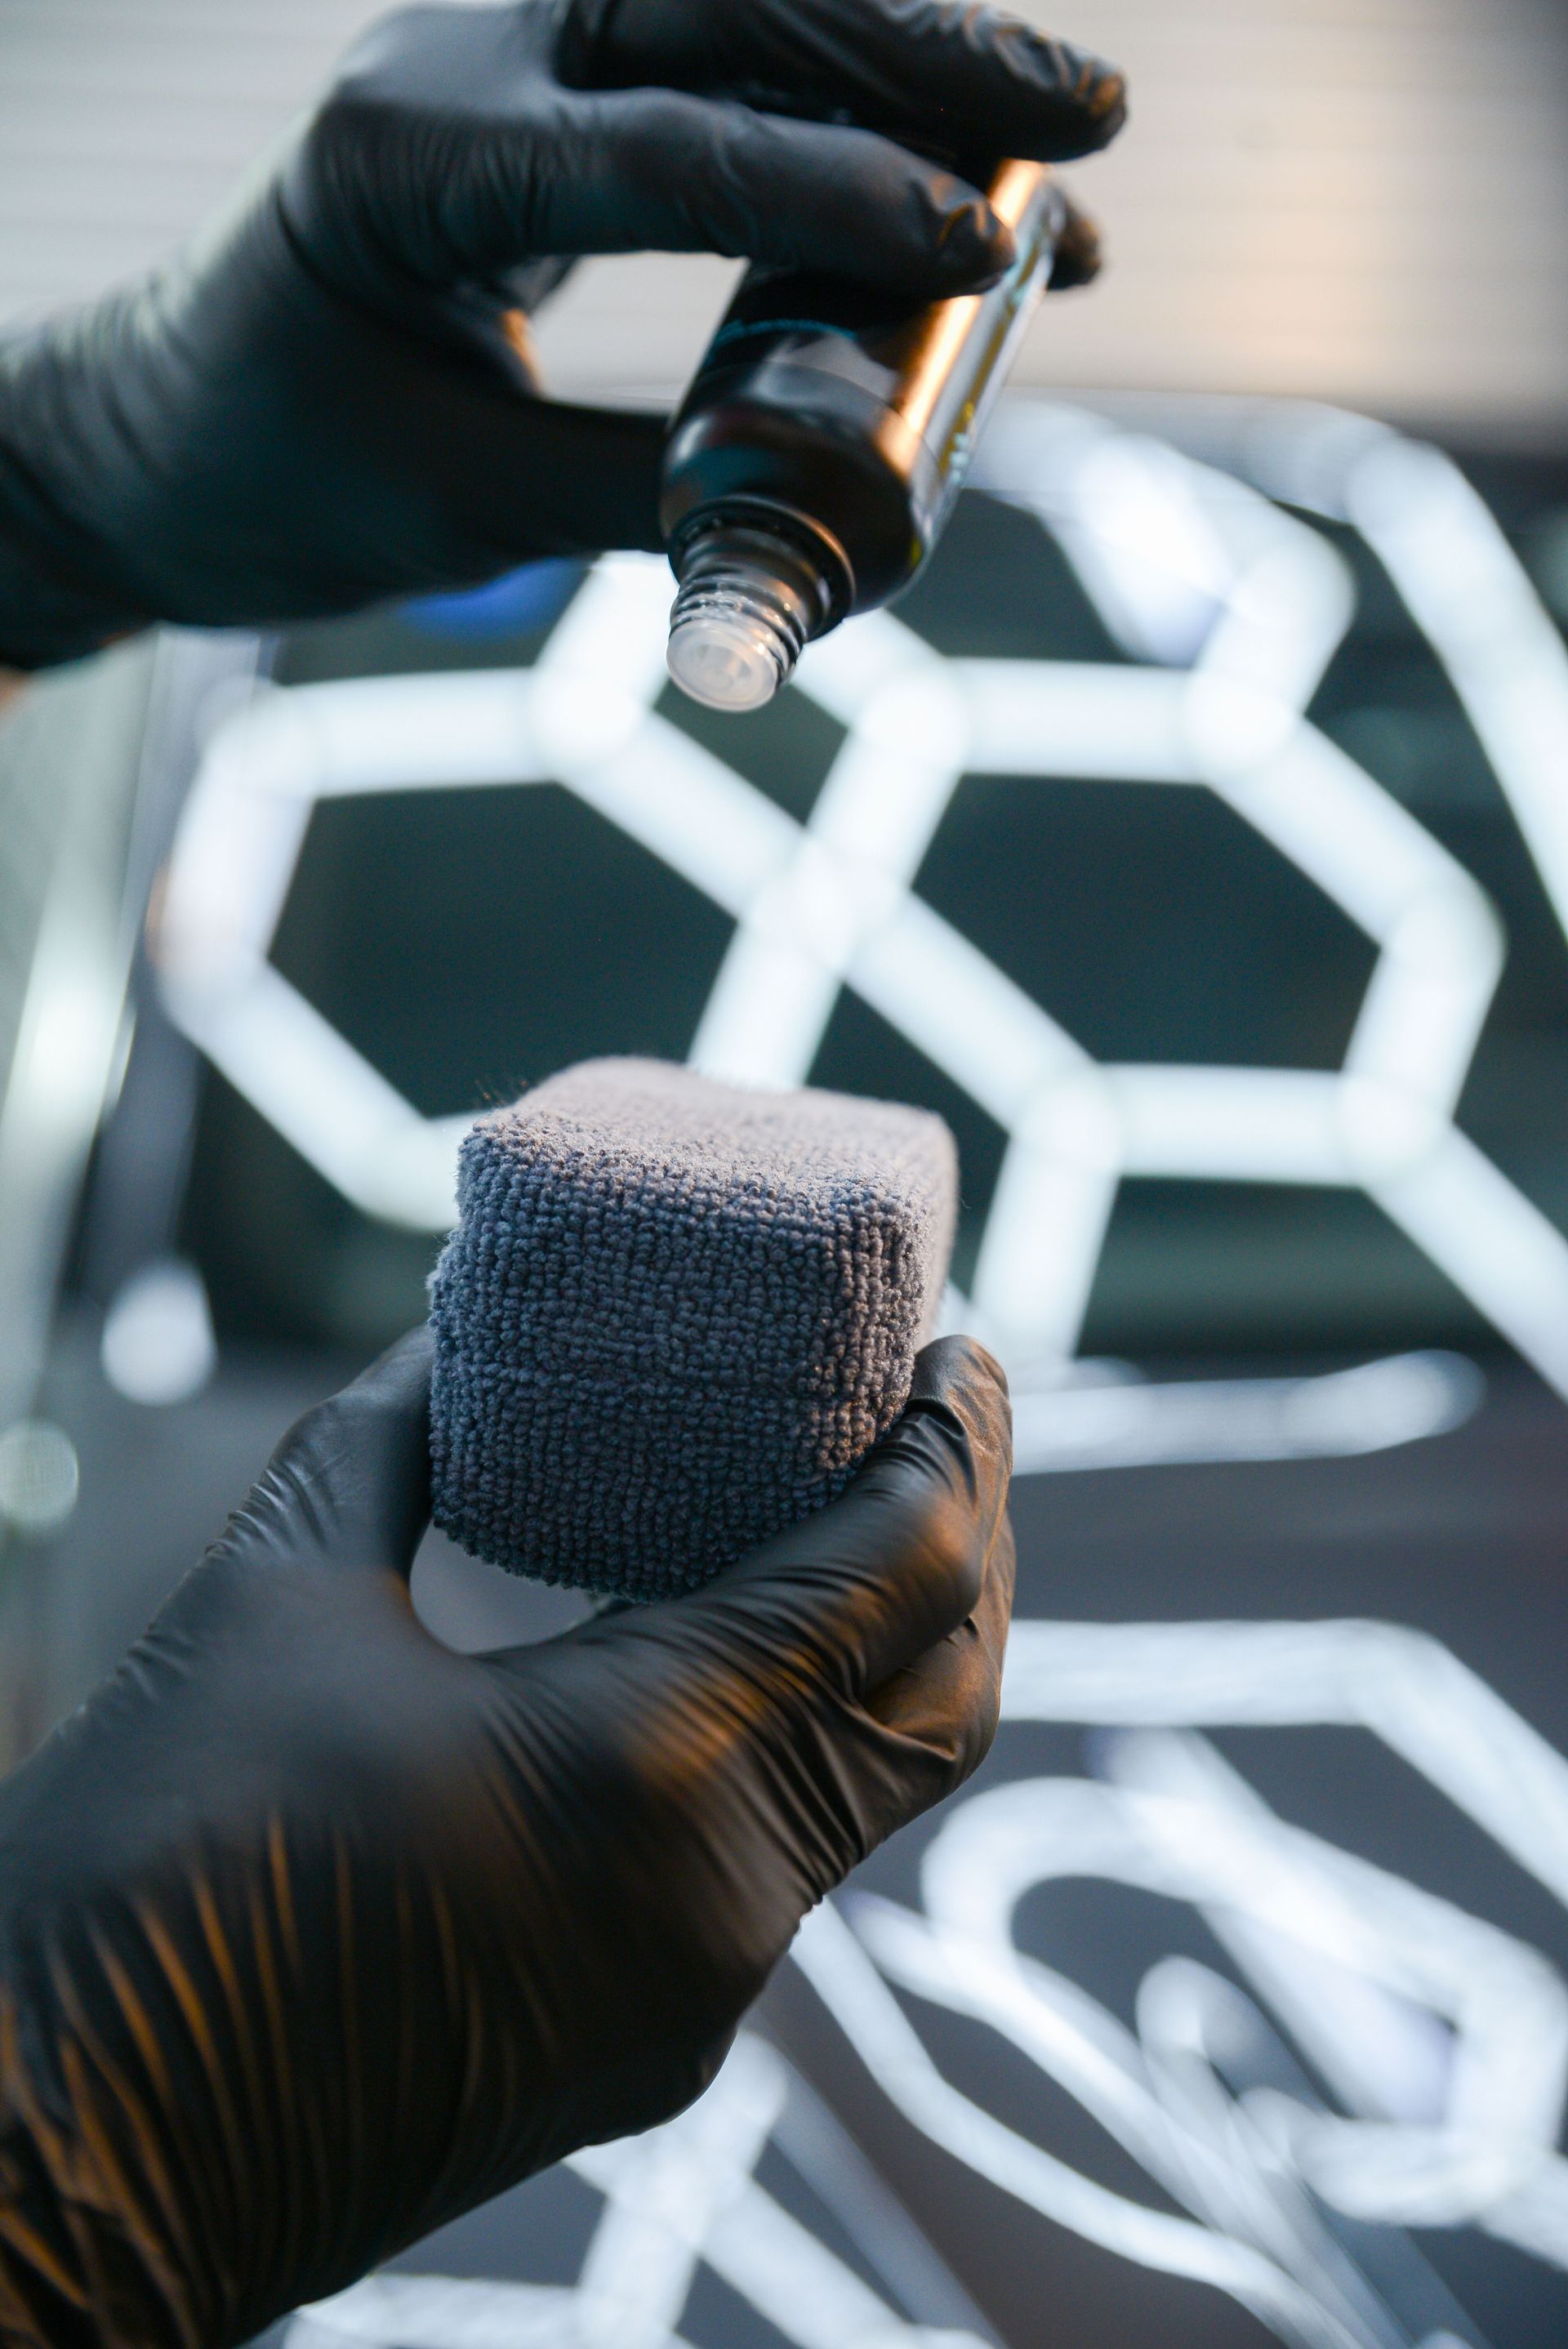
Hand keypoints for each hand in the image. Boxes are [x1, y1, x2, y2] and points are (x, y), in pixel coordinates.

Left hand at [0, 0, 1123, 666]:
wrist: (170, 432)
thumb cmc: (287, 476)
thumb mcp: (467, 507)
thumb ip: (649, 495)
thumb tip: (840, 509)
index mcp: (407, 154)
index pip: (660, 148)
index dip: (836, 195)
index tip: (982, 251)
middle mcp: (459, 50)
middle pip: (725, 4)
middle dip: (918, 55)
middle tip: (1084, 112)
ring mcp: (504, 45)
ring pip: (738, 7)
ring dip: (909, 55)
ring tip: (1067, 123)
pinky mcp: (544, 78)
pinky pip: (719, 60)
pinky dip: (844, 104)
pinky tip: (959, 159)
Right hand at [0, 1329, 1012, 2348]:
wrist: (63, 2156)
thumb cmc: (143, 1868)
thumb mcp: (276, 1597)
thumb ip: (395, 1440)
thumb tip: (458, 1334)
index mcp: (652, 1762)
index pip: (902, 1571)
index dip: (951, 1443)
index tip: (948, 1341)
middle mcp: (723, 1895)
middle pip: (942, 1692)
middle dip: (964, 1537)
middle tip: (918, 1414)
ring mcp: (698, 1994)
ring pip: (877, 1789)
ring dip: (895, 1644)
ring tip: (851, 1507)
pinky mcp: (649, 2045)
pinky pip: (787, 1861)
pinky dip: (805, 1733)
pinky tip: (740, 1647)